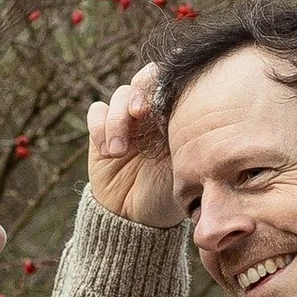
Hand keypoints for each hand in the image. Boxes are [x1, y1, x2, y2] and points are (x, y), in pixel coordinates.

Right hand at [87, 62, 178, 227]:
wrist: (135, 218)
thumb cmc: (166, 194)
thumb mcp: (182, 168)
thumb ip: (186, 140)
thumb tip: (199, 120)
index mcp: (174, 116)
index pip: (170, 84)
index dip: (164, 85)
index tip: (162, 102)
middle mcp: (150, 112)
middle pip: (144, 79)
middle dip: (140, 92)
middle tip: (138, 113)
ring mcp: (125, 119)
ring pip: (118, 95)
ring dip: (117, 120)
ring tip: (119, 151)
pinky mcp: (101, 130)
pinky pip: (97, 112)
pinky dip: (100, 127)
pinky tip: (108, 152)